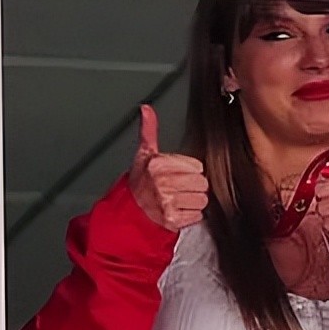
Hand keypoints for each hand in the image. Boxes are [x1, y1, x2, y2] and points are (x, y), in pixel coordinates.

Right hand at [128, 105, 208, 232]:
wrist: (126, 212)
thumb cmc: (138, 184)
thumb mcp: (143, 154)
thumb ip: (149, 130)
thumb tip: (146, 109)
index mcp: (159, 165)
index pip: (197, 167)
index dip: (189, 171)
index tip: (177, 175)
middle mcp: (163, 183)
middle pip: (202, 183)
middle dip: (193, 187)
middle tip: (179, 189)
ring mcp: (168, 203)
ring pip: (201, 200)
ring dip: (192, 202)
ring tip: (179, 201)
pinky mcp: (172, 220)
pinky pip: (196, 216)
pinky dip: (190, 216)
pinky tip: (178, 211)